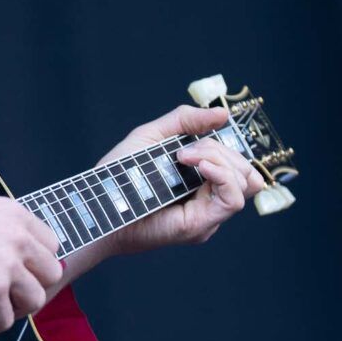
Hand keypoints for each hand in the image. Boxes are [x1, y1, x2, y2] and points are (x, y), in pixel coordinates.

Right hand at [0, 191, 63, 337]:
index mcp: (14, 214)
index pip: (50, 243)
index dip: (36, 263)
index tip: (21, 273)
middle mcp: (18, 238)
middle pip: (51, 273)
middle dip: (32, 287)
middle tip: (9, 295)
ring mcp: (7, 266)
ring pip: (35, 300)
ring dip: (14, 310)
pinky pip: (4, 321)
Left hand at [98, 104, 265, 253]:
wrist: (96, 203)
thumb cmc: (119, 176)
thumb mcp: (153, 137)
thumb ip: (186, 122)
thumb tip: (223, 114)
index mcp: (201, 183)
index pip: (238, 165)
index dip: (224, 147)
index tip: (189, 142)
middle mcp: (209, 202)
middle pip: (245, 171)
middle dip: (221, 150)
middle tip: (184, 150)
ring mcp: (207, 216)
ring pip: (244, 183)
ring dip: (220, 159)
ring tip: (185, 156)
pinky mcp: (199, 225)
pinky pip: (232, 199)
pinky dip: (222, 175)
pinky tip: (199, 164)